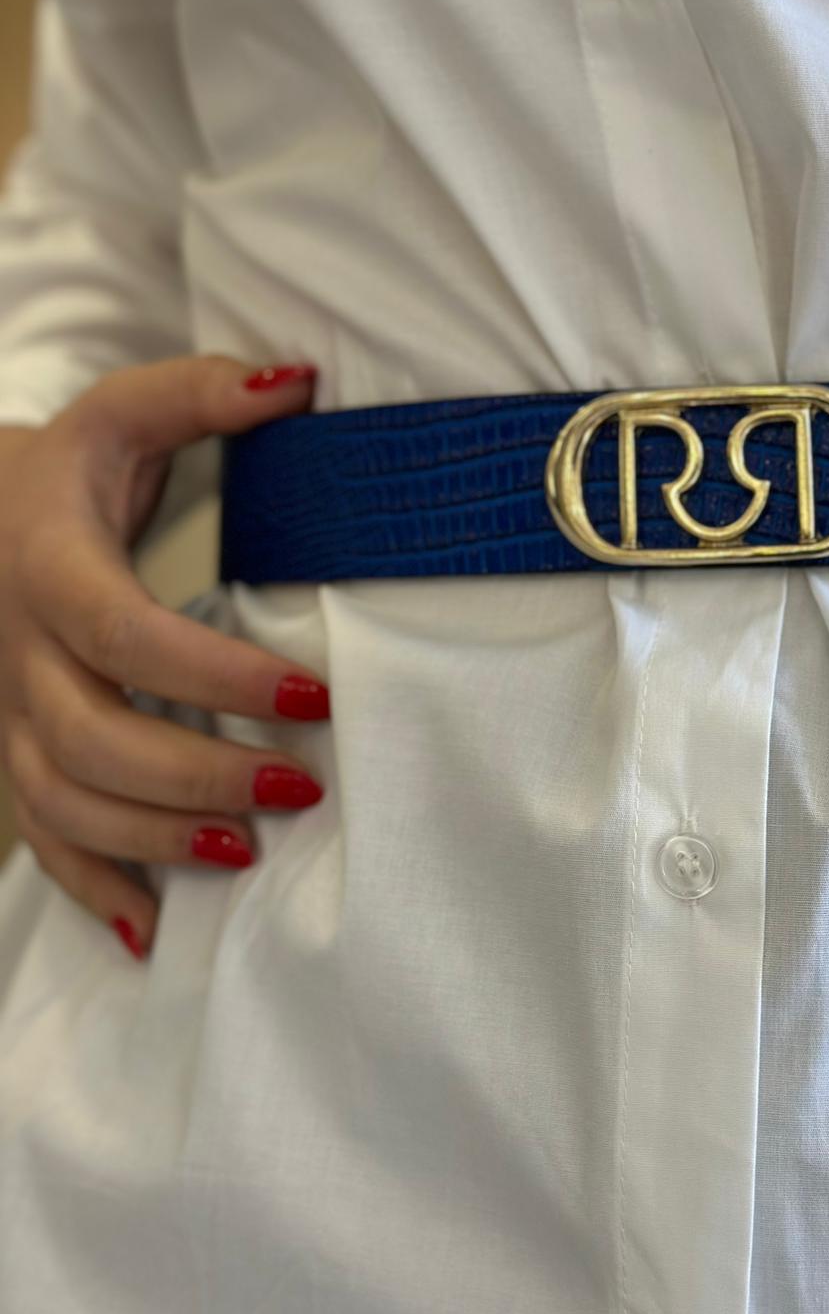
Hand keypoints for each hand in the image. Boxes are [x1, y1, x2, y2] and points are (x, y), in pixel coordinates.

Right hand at [0, 354, 330, 960]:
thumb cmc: (65, 470)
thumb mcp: (121, 413)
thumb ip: (200, 393)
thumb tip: (298, 382)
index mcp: (52, 570)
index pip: (130, 638)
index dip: (218, 677)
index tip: (314, 695)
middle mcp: (19, 652)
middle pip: (92, 739)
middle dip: (196, 776)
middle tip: (300, 786)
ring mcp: (8, 712)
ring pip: (61, 800)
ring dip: (151, 840)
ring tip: (246, 851)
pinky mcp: (15, 748)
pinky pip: (40, 834)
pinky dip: (90, 887)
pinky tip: (149, 930)